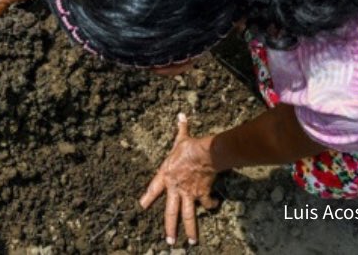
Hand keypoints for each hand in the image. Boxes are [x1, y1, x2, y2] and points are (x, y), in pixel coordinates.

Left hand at [139, 113, 218, 245]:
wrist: (204, 154)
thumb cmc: (190, 146)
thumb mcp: (181, 138)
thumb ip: (180, 128)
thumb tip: (181, 115)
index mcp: (166, 175)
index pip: (153, 188)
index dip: (148, 198)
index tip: (142, 206)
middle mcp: (175, 188)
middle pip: (171, 212)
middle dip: (170, 228)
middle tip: (169, 242)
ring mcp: (188, 194)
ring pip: (188, 216)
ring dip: (190, 230)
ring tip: (192, 242)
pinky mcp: (202, 194)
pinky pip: (207, 204)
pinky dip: (212, 205)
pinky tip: (215, 205)